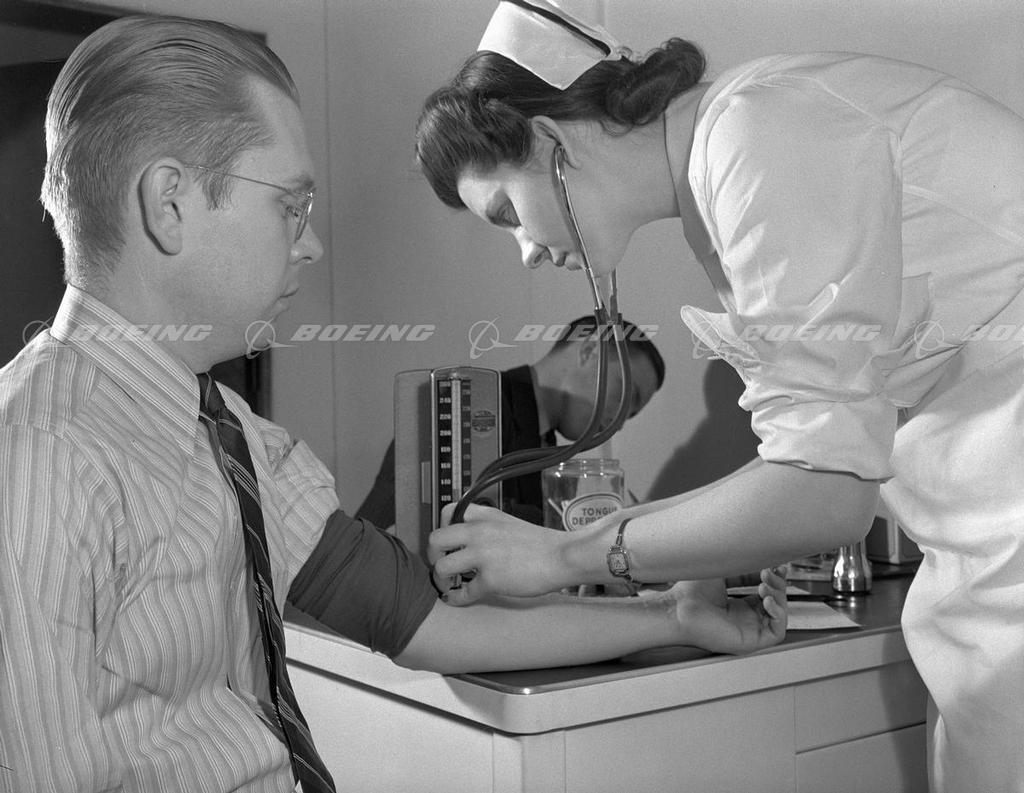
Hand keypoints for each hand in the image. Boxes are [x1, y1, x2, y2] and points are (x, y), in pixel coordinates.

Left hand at [429, 503, 567, 604]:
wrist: (562, 557)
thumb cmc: (540, 543)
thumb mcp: (508, 522)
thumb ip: (486, 526)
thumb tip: (467, 539)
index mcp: (484, 516)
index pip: (447, 512)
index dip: (442, 528)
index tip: (448, 542)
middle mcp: (479, 532)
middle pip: (435, 540)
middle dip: (433, 556)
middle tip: (441, 565)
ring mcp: (483, 556)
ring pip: (442, 568)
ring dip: (441, 580)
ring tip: (448, 585)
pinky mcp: (490, 580)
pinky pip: (462, 593)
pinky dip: (457, 599)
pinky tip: (458, 600)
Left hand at [653, 567, 787, 653]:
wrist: (678, 609)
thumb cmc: (689, 593)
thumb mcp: (722, 573)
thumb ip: (743, 570)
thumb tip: (762, 562)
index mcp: (737, 606)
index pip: (766, 594)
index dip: (774, 580)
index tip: (775, 565)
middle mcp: (744, 619)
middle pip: (776, 603)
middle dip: (778, 585)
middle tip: (769, 571)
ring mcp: (748, 630)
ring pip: (779, 616)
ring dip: (779, 597)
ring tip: (765, 584)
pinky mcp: (750, 641)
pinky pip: (776, 632)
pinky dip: (779, 615)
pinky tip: (768, 600)